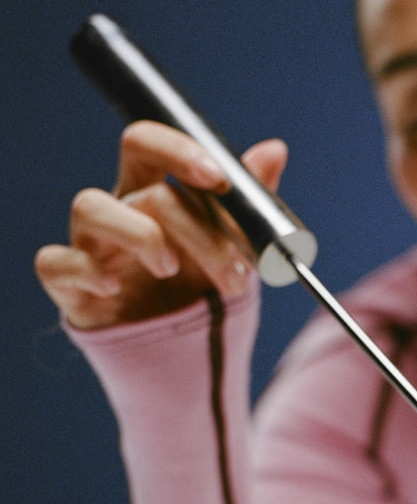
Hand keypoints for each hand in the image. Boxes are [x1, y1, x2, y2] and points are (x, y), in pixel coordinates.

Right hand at [34, 121, 288, 330]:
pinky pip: (54, 263)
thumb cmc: (203, 292)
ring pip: (90, 206)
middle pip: (133, 172)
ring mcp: (91, 245)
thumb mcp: (237, 252)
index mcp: (156, 193)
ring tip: (172, 271)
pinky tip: (114, 288)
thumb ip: (248, 206)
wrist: (184, 358)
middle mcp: (121, 211)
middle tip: (234, 267)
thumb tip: (275, 149)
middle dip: (192, 219)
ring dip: (142, 236)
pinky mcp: (70, 287)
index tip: (218, 180)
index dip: (178, 151)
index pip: (150, 145)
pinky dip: (84, 270)